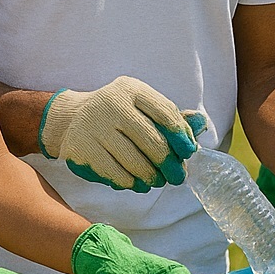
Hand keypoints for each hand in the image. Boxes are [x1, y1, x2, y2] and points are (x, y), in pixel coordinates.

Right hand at [38, 76, 197, 190]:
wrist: (72, 118)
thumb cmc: (119, 115)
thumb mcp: (143, 107)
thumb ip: (172, 116)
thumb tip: (202, 123)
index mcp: (131, 89)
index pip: (165, 113)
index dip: (181, 135)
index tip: (189, 151)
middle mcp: (111, 104)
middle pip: (151, 141)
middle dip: (169, 163)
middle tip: (177, 176)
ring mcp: (93, 127)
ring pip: (134, 161)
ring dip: (151, 176)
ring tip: (157, 181)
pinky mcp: (80, 149)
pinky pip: (114, 173)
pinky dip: (130, 182)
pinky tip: (137, 184)